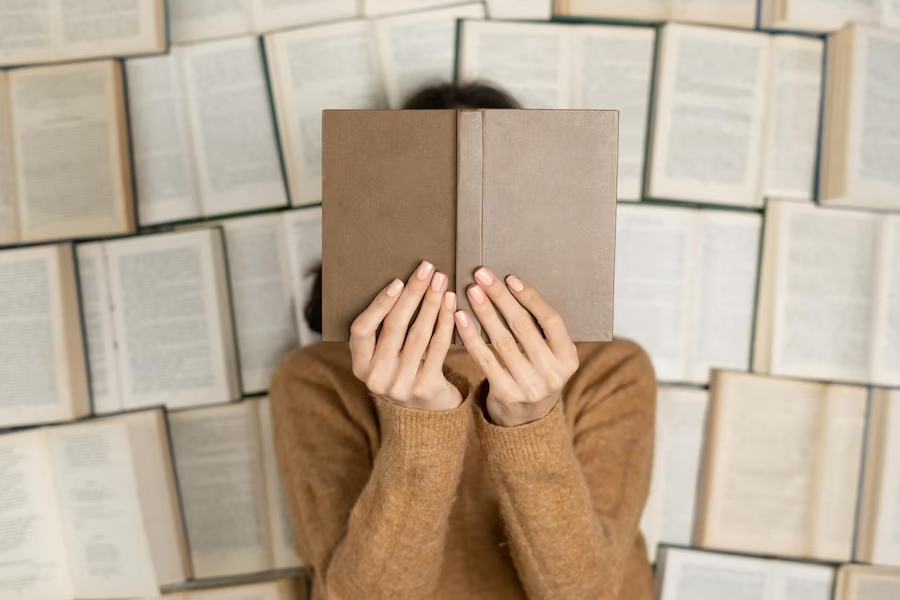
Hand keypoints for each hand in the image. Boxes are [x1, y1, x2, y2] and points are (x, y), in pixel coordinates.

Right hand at [349, 260, 461, 410]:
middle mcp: (377, 377)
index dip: (378, 304)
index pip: (361, 330)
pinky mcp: (426, 387)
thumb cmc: (406, 372)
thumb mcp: (386, 357)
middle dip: (413, 293)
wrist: (428, 414)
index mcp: (360, 366)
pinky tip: (451, 304)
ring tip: (441, 281)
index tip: (397, 281)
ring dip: (431, 302)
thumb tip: (404, 283)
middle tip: (427, 270)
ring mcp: (401, 384)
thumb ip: (386, 332)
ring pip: (418, 334)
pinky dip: (445, 321)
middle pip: (394, 327)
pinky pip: (438, 347)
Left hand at [454, 268, 578, 426]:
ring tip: (471, 291)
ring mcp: (530, 386)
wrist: (526, 419)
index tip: (510, 278)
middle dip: (500, 297)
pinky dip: (471, 336)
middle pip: (523, 326)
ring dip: (484, 312)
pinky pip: (485, 359)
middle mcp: (553, 373)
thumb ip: (540, 330)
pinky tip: (461, 318)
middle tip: (482, 275)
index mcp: (569, 358)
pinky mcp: (506, 394)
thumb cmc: (536, 373)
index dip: (531, 297)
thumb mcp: (551, 355)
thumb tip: (511, 286)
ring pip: (502, 341)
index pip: (551, 320)